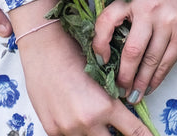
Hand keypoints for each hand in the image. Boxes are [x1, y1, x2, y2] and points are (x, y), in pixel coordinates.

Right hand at [14, 16, 152, 135]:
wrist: (44, 48)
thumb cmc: (74, 53)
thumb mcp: (102, 75)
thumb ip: (112, 98)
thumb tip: (124, 110)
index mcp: (105, 106)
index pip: (133, 131)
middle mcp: (88, 122)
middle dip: (117, 135)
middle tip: (118, 126)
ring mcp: (68, 129)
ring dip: (96, 131)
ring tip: (92, 114)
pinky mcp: (53, 130)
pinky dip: (77, 130)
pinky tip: (74, 114)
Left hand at [92, 0, 176, 101]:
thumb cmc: (166, 4)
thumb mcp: (144, 3)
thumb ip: (128, 22)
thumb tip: (109, 58)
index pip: (107, 20)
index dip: (99, 43)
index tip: (101, 61)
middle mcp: (150, 8)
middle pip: (132, 50)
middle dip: (124, 75)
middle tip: (119, 89)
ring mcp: (168, 22)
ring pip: (150, 61)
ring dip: (140, 83)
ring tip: (133, 95)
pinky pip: (165, 64)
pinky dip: (155, 79)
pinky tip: (149, 87)